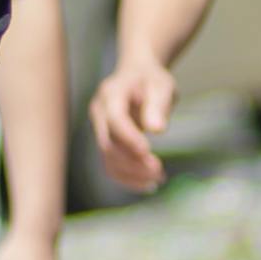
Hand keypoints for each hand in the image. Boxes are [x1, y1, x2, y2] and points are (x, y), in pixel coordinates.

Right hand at [87, 52, 174, 195]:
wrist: (136, 75)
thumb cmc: (151, 79)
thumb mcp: (161, 85)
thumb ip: (158, 105)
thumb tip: (157, 130)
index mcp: (111, 94)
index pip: (115, 119)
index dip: (129, 137)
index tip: (148, 152)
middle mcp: (99, 112)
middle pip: (109, 143)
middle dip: (133, 162)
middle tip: (159, 172)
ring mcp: (99, 127)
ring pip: (107, 158)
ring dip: (130, 173)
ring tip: (157, 179)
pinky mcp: (105, 140)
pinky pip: (110, 163)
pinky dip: (127, 177)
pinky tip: (147, 184)